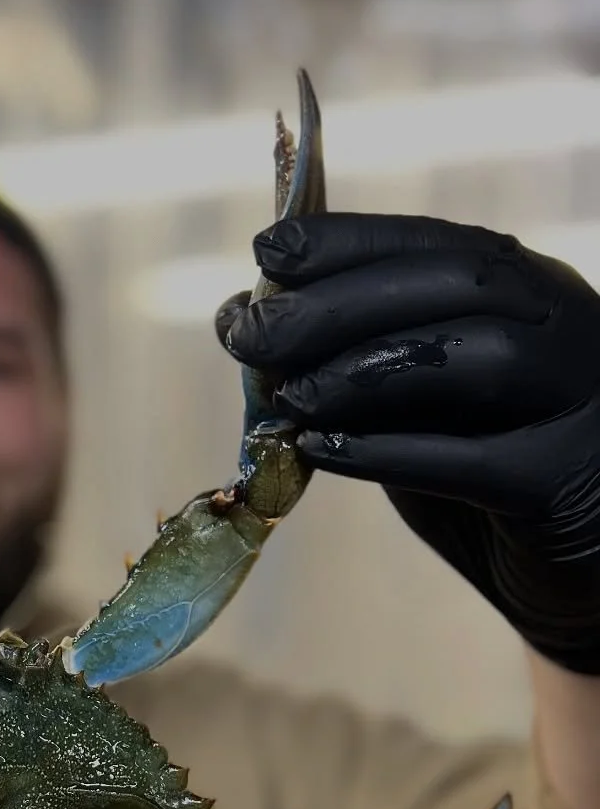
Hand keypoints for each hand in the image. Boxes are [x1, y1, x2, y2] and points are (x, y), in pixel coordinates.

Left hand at [220, 213, 599, 674]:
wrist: (578, 568)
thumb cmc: (487, 470)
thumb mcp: (416, 403)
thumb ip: (355, 360)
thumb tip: (242, 319)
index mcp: (528, 292)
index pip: (436, 245)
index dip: (349, 241)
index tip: (268, 249)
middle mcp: (564, 328)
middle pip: (458, 285)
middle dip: (339, 303)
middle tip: (250, 335)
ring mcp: (579, 401)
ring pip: (483, 357)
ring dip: (367, 372)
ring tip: (289, 399)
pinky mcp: (564, 482)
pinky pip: (476, 463)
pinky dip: (390, 453)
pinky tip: (321, 453)